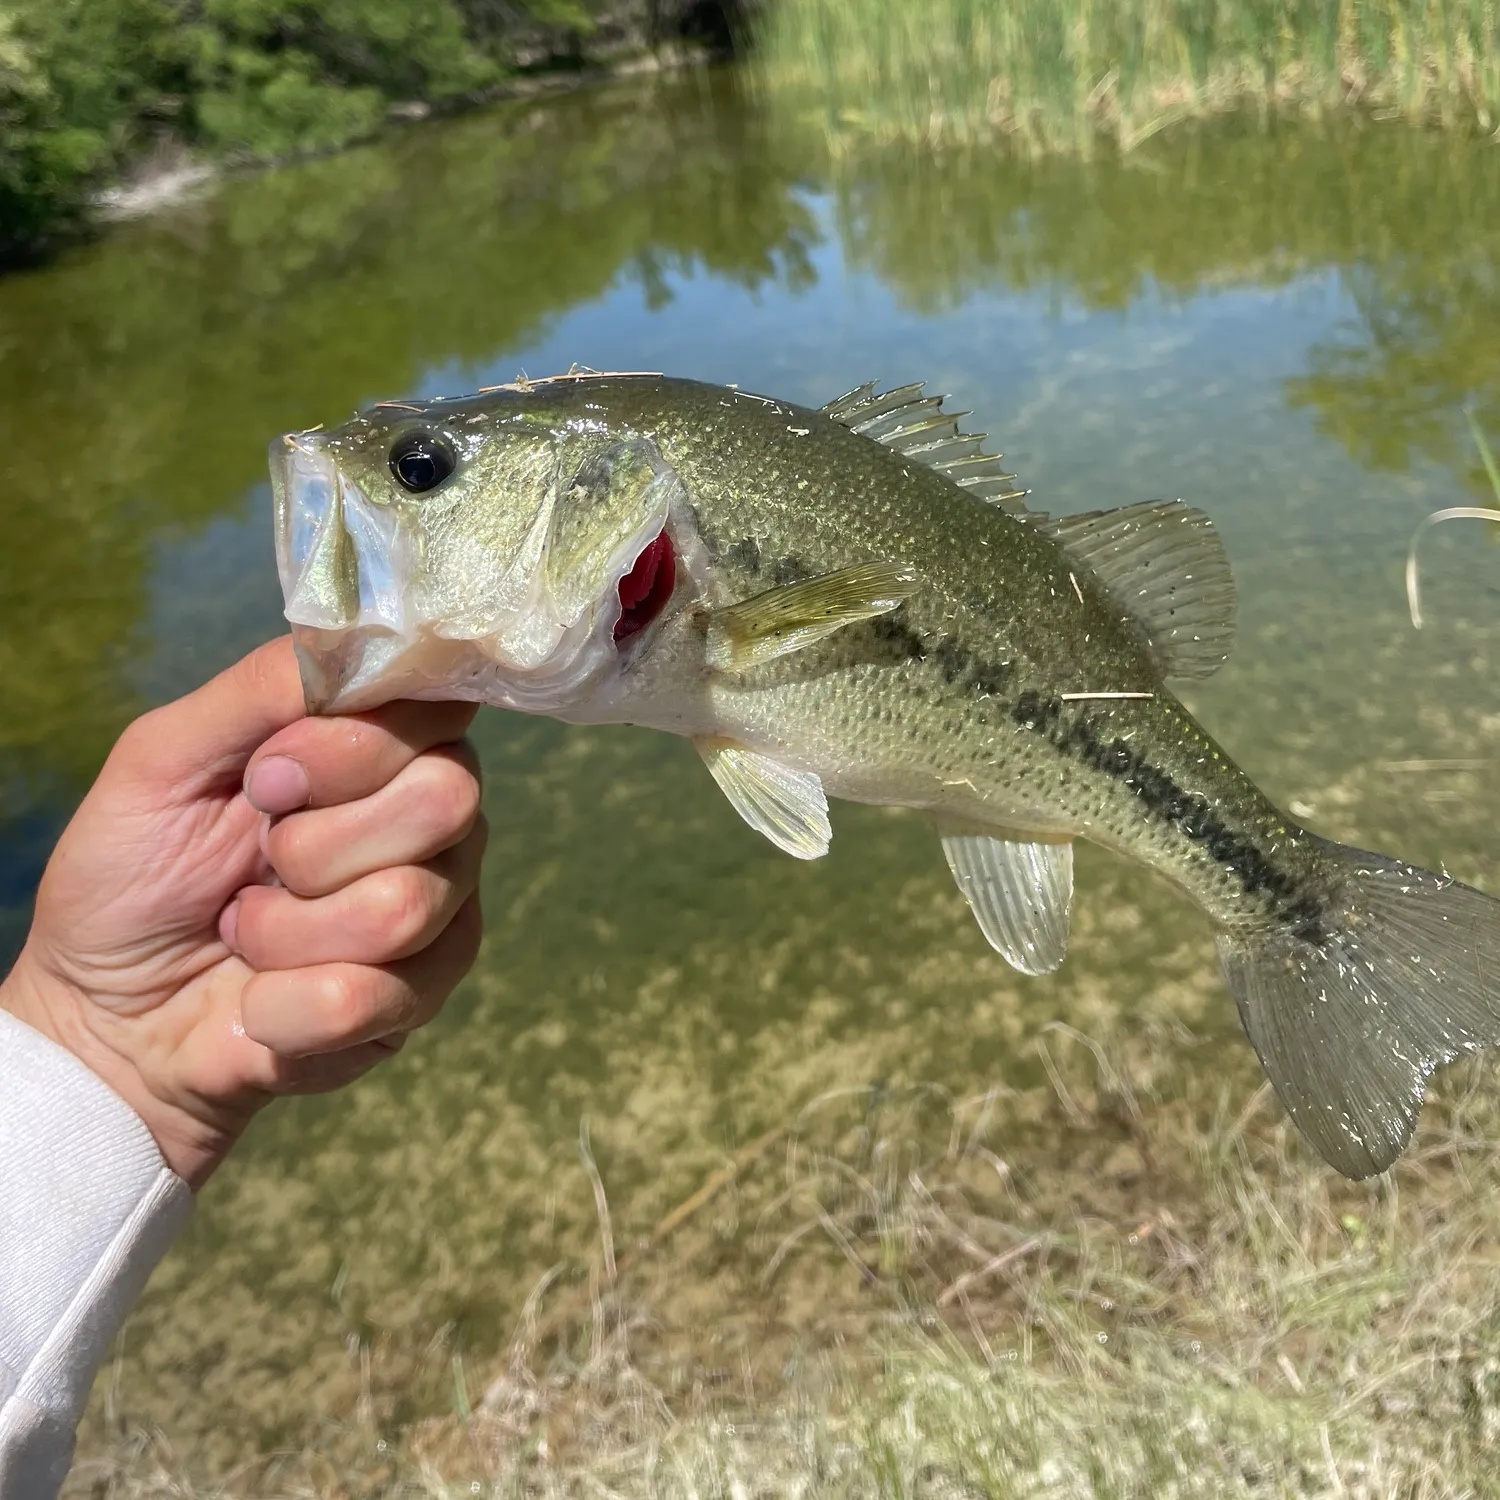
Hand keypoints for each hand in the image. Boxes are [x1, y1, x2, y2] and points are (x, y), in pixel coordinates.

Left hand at [0, 638, 485, 1186]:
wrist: (106, 1014)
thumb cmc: (133, 874)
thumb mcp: (165, 756)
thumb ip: (262, 690)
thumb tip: (366, 649)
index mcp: (382, 746)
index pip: (441, 705)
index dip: (358, 742)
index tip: (270, 776)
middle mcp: (432, 821)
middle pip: (447, 800)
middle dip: (314, 843)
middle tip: (255, 859)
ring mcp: (440, 912)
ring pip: (403, 907)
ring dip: (284, 932)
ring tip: (246, 933)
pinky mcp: (420, 1000)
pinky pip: (366, 998)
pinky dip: (281, 1005)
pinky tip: (262, 998)